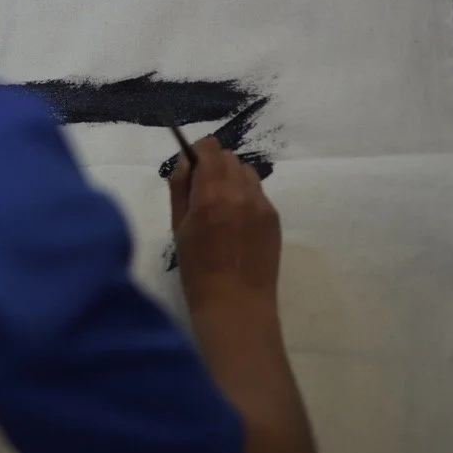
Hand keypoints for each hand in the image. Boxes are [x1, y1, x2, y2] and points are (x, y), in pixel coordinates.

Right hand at [168, 137, 281, 310]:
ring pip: (245, 172)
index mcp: (211, 193)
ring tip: (221, 207)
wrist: (235, 304)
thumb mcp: (178, 227)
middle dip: (214, 165)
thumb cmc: (197, 270)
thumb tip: (186, 162)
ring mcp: (261, 204)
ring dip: (231, 179)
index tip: (191, 165)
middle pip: (228, 157)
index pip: (210, 148)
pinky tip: (236, 224)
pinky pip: (257, 193)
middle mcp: (240, 191)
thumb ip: (180, 188)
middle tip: (202, 191)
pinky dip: (245, 197)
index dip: (198, 151)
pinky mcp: (274, 217)